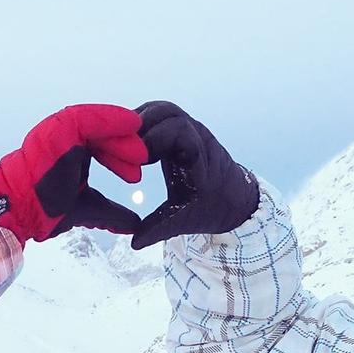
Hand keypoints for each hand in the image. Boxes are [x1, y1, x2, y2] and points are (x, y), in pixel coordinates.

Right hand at [0, 104, 146, 243]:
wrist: (20, 212)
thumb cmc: (45, 209)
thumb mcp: (88, 208)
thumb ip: (112, 213)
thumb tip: (134, 225)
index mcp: (70, 151)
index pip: (102, 146)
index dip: (120, 156)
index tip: (135, 172)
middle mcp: (64, 138)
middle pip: (103, 133)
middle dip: (124, 146)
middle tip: (142, 161)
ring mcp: (59, 131)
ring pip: (98, 124)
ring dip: (121, 136)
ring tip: (139, 152)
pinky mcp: (59, 129)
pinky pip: (89, 118)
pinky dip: (111, 119)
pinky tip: (131, 125)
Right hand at [131, 101, 259, 249]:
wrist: (233, 199)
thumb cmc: (210, 208)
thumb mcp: (183, 220)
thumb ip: (158, 229)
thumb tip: (134, 242)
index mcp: (199, 154)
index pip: (176, 131)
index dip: (152, 140)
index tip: (136, 161)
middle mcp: (195, 135)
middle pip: (166, 112)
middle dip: (141, 126)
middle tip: (121, 149)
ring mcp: (188, 129)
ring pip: (161, 110)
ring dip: (139, 122)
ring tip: (121, 145)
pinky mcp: (179, 130)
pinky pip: (159, 116)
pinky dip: (142, 124)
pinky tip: (128, 143)